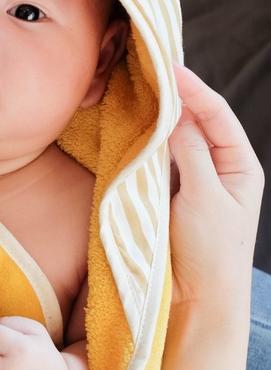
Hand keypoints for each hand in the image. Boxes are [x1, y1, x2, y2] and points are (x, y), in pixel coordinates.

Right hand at [146, 64, 263, 369]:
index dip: (192, 88)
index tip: (166, 66)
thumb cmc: (210, 254)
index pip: (216, 114)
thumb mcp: (204, 197)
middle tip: (145, 70)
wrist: (196, 303)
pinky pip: (156, 162)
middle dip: (172, 96)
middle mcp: (218, 169)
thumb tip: (175, 113)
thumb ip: (190, 153)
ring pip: (173, 140)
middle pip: (195, 121)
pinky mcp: (167, 198)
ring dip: (156, 119)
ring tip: (135, 92)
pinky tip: (130, 130)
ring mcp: (191, 183)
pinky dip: (144, 144)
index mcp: (240, 166)